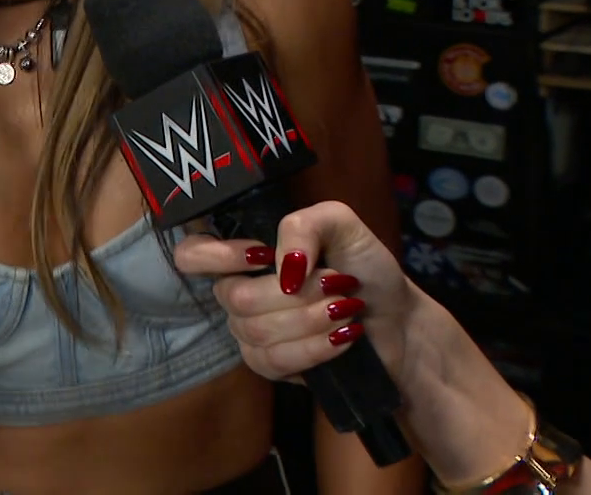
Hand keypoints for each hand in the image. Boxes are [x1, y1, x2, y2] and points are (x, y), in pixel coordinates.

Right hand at [174, 200, 413, 381]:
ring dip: (313, 319)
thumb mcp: (341, 224)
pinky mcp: (268, 366)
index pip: (192, 254)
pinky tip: (341, 339)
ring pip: (257, 331)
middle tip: (338, 285)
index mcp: (246, 255)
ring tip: (347, 311)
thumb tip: (281, 267)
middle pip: (234, 297)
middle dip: (297, 294)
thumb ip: (304, 225)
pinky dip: (315, 348)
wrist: (398, 320)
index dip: (217, 256)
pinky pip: (273, 361)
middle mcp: (238, 292)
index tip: (262, 255)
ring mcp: (249, 332)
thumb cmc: (365, 267)